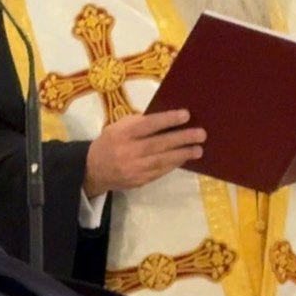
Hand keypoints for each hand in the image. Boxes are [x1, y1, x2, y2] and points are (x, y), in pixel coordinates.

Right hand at [83, 109, 204, 197]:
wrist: (94, 169)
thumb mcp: (119, 127)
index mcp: (122, 133)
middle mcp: (128, 151)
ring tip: (198, 149)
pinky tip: (184, 158)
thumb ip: (139, 123)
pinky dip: (174, 164)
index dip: (168, 120)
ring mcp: (134, 169)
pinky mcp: (139, 181)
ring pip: (162, 161)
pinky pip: (160, 172)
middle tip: (201, 134)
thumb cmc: (110, 141)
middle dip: (182, 139)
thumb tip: (168, 119)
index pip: (148, 125)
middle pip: (159, 144)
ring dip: (182, 154)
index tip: (186, 115)